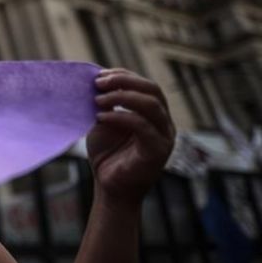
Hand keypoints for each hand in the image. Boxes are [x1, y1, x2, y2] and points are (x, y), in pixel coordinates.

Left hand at [87, 68, 175, 208]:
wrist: (110, 187)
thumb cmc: (107, 154)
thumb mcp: (104, 122)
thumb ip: (106, 103)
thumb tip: (98, 80)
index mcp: (154, 114)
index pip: (145, 85)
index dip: (123, 76)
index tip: (99, 75)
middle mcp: (164, 122)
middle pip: (153, 90)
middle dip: (124, 81)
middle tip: (98, 83)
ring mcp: (164, 136)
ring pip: (151, 104)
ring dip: (122, 97)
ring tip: (97, 99)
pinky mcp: (158, 150)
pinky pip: (142, 126)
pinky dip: (120, 117)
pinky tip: (100, 117)